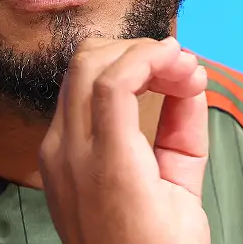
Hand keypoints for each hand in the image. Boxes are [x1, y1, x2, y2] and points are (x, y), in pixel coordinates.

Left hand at [39, 36, 209, 243]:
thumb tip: (190, 75)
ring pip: (75, 77)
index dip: (150, 55)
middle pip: (87, 65)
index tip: (184, 56)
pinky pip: (73, 103)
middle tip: (179, 64)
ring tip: (168, 75)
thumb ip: (185, 129)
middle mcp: (69, 153)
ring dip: (120, 62)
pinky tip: (141, 91)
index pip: (113, 80)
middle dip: (136, 51)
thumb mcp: (183, 193)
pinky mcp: (52, 161)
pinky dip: (107, 86)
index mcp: (106, 165)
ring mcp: (54, 156)